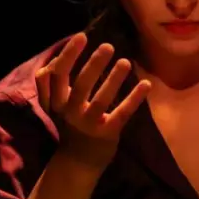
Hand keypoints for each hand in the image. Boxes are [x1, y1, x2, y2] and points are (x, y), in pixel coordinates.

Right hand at [36, 32, 151, 168]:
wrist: (78, 162)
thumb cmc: (70, 125)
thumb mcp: (56, 105)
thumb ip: (53, 84)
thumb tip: (57, 57)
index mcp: (56, 102)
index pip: (56, 75)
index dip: (68, 55)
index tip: (82, 36)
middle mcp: (70, 112)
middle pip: (80, 85)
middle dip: (94, 64)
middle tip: (108, 46)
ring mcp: (88, 124)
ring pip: (101, 100)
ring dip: (114, 79)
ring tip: (125, 62)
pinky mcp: (107, 134)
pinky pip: (122, 114)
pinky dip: (134, 98)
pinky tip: (146, 84)